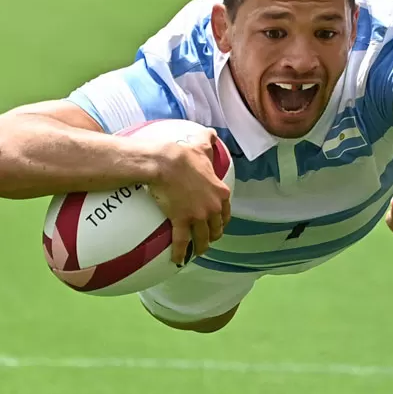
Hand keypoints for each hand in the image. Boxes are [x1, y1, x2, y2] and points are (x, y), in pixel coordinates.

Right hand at [141, 128, 231, 265]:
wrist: (166, 164)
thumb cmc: (184, 155)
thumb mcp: (202, 146)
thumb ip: (208, 141)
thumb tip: (212, 133)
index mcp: (220, 192)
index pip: (226, 212)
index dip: (222, 221)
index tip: (218, 224)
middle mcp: (212, 207)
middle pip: (217, 228)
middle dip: (213, 235)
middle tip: (207, 238)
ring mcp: (198, 216)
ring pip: (203, 238)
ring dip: (200, 247)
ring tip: (196, 252)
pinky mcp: (182, 221)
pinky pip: (182, 242)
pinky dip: (180, 253)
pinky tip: (177, 260)